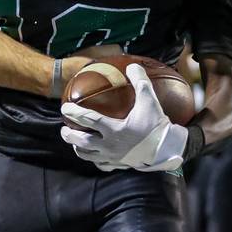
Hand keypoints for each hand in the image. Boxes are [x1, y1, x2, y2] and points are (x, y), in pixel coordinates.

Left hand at [60, 63, 187, 171]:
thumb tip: (132, 66)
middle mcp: (110, 145)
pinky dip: (95, 160)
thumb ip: (140, 81)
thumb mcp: (149, 100)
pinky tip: (94, 156)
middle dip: (70, 135)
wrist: (166, 149)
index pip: (89, 120)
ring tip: (74, 143)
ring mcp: (113, 157)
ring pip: (89, 156)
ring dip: (79, 149)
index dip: (75, 113)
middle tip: (64, 128)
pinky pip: (102, 165)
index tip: (65, 108)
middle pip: (82, 142)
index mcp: (114, 130)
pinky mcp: (119, 165)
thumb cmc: (156, 125)